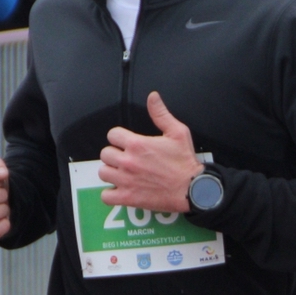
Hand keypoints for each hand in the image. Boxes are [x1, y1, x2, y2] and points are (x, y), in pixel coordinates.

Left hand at [99, 92, 202, 213]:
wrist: (192, 188)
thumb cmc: (185, 162)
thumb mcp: (177, 132)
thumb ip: (161, 114)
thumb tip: (152, 96)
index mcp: (137, 144)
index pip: (112, 135)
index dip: (119, 138)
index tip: (126, 143)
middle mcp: (128, 161)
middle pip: (105, 154)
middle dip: (114, 155)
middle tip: (126, 159)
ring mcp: (126, 181)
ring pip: (103, 173)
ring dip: (111, 172)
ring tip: (122, 173)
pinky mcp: (128, 198)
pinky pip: (106, 196)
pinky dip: (110, 194)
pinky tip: (119, 190)